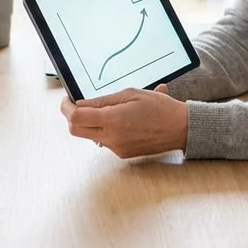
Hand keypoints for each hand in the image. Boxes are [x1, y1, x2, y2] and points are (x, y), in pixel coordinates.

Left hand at [60, 84, 188, 158]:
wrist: (180, 129)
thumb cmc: (160, 108)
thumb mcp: (131, 94)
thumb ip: (103, 100)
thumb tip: (81, 104)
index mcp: (113, 120)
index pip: (76, 118)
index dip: (66, 108)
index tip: (67, 101)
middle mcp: (112, 137)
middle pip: (76, 130)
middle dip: (72, 117)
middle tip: (77, 105)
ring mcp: (116, 148)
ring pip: (89, 136)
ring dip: (89, 124)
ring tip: (106, 111)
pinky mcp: (122, 154)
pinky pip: (103, 141)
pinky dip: (103, 130)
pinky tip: (119, 121)